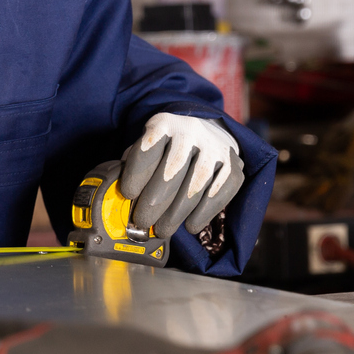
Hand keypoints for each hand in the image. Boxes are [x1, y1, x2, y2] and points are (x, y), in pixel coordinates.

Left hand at [119, 113, 244, 239]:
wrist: (211, 133)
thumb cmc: (170, 147)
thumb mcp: (149, 145)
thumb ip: (135, 164)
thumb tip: (119, 195)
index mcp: (165, 123)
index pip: (148, 147)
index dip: (137, 174)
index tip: (128, 196)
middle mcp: (192, 131)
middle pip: (172, 169)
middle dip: (155, 201)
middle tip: (142, 222)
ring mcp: (215, 148)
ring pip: (196, 183)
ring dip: (177, 212)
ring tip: (163, 230)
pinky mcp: (234, 166)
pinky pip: (219, 192)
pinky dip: (203, 213)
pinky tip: (190, 226)